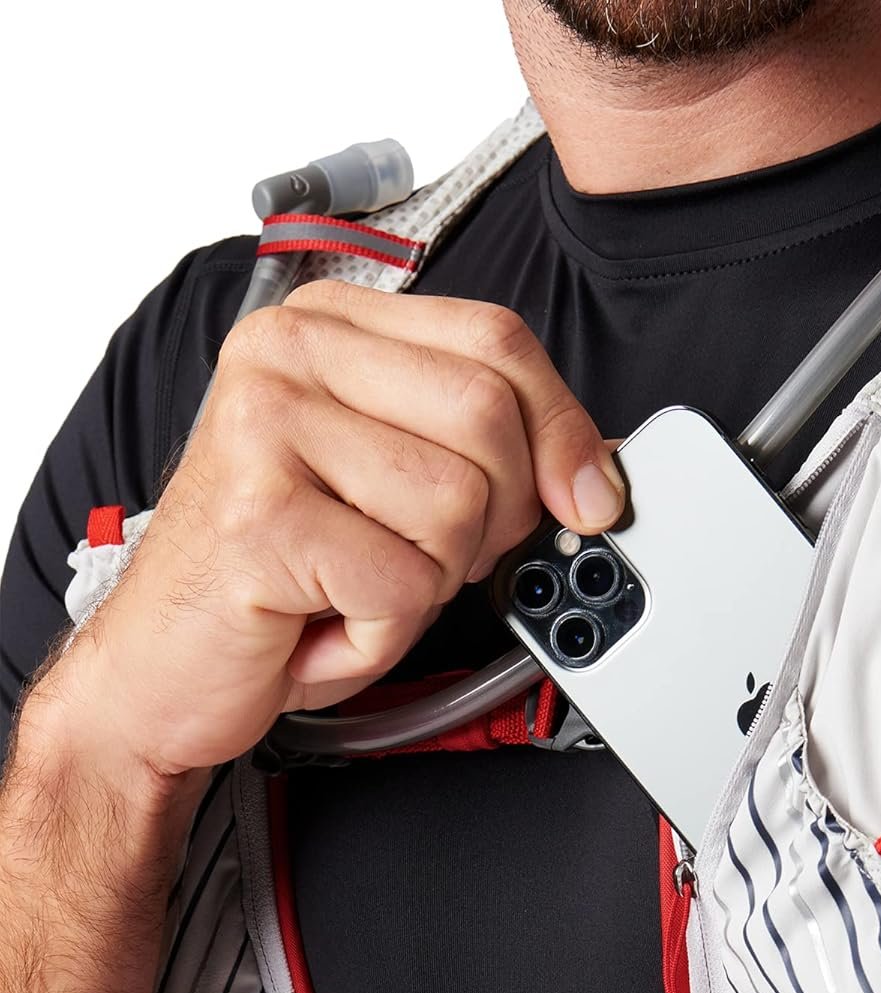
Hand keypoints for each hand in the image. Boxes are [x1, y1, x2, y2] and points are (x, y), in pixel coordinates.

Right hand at [49, 281, 622, 774]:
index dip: (563, 428)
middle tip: (421, 554)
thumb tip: (596, 477)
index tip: (585, 496)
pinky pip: (404, 584)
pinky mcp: (260, 515)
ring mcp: (264, 427)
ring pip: (457, 506)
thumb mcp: (397, 486)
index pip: (497, 340)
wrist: (169, 664)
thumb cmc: (286, 575)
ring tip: (355, 585)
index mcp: (330, 326)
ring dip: (428, 582)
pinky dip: (382, 632)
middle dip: (493, 518)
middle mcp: (287, 354)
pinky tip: (322, 619)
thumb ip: (486, 451)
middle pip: (489, 417)